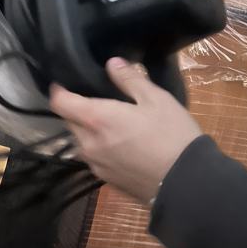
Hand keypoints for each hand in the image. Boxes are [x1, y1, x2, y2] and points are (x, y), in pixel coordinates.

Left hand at [50, 58, 201, 203]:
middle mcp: (88, 143)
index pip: (60, 102)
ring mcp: (96, 165)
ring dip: (88, 130)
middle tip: (98, 99)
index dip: (59, 90)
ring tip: (111, 122)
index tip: (66, 82)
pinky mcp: (106, 180)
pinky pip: (93, 157)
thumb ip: (130, 79)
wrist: (188, 184)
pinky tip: (121, 144)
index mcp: (96, 119)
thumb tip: (111, 63)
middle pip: (69, 121)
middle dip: (77, 109)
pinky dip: (99, 147)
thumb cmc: (173, 135)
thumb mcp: (156, 100)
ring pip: (80, 141)